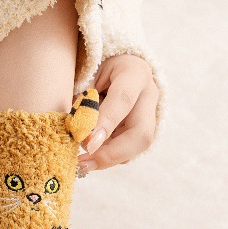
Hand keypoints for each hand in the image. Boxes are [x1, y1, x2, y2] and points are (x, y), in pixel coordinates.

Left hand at [76, 54, 158, 173]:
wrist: (118, 65)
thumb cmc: (97, 67)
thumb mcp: (87, 73)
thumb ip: (82, 98)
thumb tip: (77, 131)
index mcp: (134, 73)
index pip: (123, 100)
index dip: (106, 124)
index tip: (87, 143)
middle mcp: (148, 94)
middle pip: (141, 133)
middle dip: (112, 153)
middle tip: (84, 163)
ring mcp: (150, 114)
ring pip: (137, 146)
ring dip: (108, 158)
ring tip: (83, 162)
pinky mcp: (145, 128)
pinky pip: (129, 149)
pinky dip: (109, 155)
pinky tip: (92, 156)